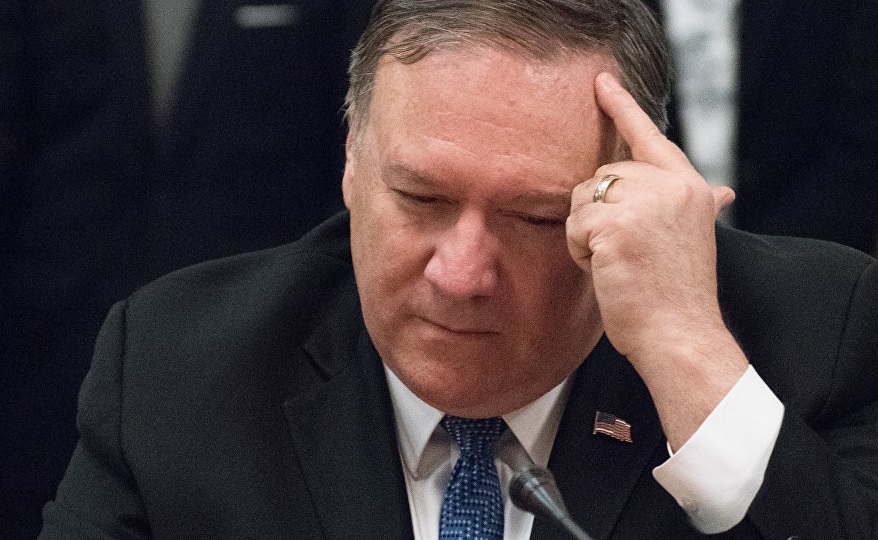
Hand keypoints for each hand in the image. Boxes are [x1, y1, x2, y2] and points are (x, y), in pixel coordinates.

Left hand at [567, 73, 748, 447]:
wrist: (681, 336)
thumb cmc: (678, 295)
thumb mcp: (691, 238)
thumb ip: (695, 205)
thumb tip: (723, 191)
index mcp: (689, 187)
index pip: (650, 138)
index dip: (624, 108)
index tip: (602, 82)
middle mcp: (670, 186)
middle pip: (602, 176)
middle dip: (597, 215)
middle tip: (623, 253)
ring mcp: (644, 202)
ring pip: (583, 198)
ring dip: (587, 234)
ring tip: (617, 263)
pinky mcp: (616, 224)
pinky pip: (575, 225)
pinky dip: (580, 251)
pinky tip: (606, 270)